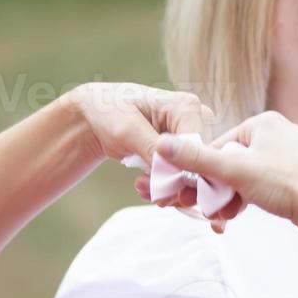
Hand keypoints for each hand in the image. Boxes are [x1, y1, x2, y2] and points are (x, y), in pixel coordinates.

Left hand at [65, 80, 215, 181]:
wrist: (97, 116)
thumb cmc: (110, 112)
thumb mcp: (128, 130)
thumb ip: (152, 150)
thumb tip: (174, 172)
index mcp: (188, 107)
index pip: (200, 148)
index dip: (184, 172)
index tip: (159, 186)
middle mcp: (196, 121)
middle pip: (199, 164)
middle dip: (174, 184)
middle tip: (147, 190)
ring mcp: (190, 138)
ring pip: (192, 175)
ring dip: (167, 188)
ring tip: (141, 187)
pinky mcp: (182, 153)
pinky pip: (182, 177)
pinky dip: (165, 187)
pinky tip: (144, 185)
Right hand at [153, 112, 297, 231]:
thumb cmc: (285, 183)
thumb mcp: (234, 171)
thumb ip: (197, 159)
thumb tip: (161, 144)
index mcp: (264, 122)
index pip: (221, 145)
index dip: (207, 173)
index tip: (201, 195)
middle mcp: (281, 132)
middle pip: (236, 162)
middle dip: (222, 189)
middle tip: (216, 212)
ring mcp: (294, 153)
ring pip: (252, 175)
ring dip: (237, 196)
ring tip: (231, 216)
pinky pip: (269, 184)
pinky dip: (257, 198)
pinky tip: (253, 210)